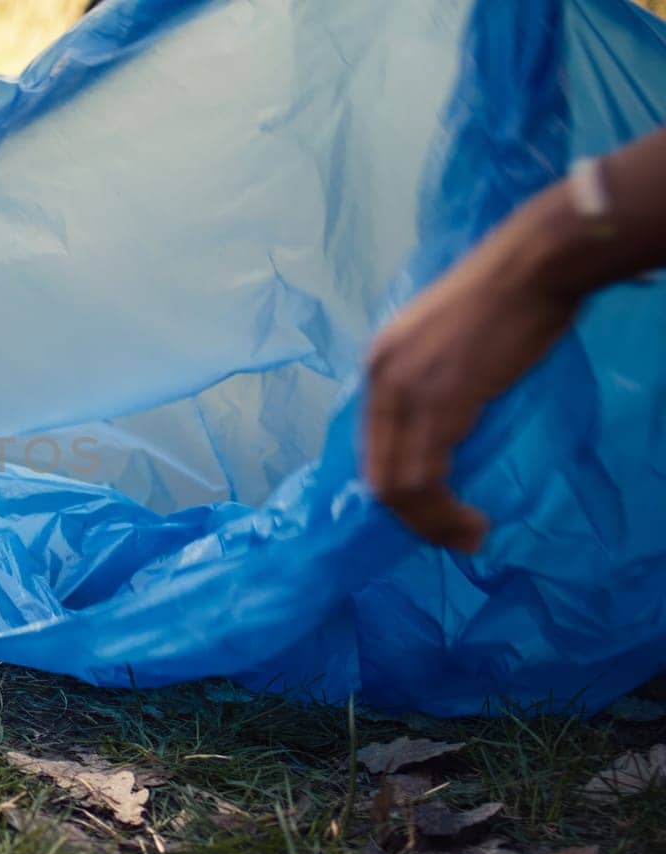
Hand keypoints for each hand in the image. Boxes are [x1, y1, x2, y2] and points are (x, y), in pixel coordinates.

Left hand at [362, 243, 582, 551]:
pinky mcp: (438, 402)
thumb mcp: (446, 347)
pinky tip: (471, 521)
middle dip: (411, 518)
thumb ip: (431, 386)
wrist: (533, 267)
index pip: (370, 448)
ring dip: (430, 523)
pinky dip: (444, 511)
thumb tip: (443, 435)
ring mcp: (404, 391)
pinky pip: (424, 476)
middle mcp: (379, 379)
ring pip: (397, 484)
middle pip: (376, 474)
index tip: (430, 514)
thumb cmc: (506, 302)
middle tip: (450, 536)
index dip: (396, 492)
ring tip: (466, 536)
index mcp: (377, 367)